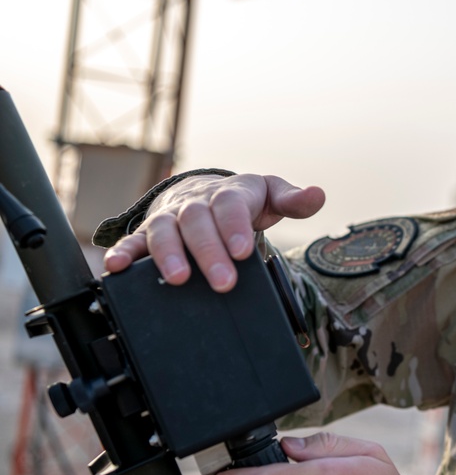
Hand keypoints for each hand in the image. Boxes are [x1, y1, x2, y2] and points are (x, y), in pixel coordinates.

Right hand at [103, 174, 324, 291]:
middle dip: (209, 252)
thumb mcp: (272, 195)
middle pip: (198, 223)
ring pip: (164, 231)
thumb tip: (318, 195)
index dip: (234, 227)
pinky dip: (123, 253)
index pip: (231, 206)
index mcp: (229, 193)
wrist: (207, 193)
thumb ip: (293, 200)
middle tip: (222, 281)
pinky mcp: (151, 233)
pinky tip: (117, 268)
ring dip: (168, 254)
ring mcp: (172, 217)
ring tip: (178, 279)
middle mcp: (197, 203)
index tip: (243, 251)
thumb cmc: (245, 199)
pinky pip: (134, 240)